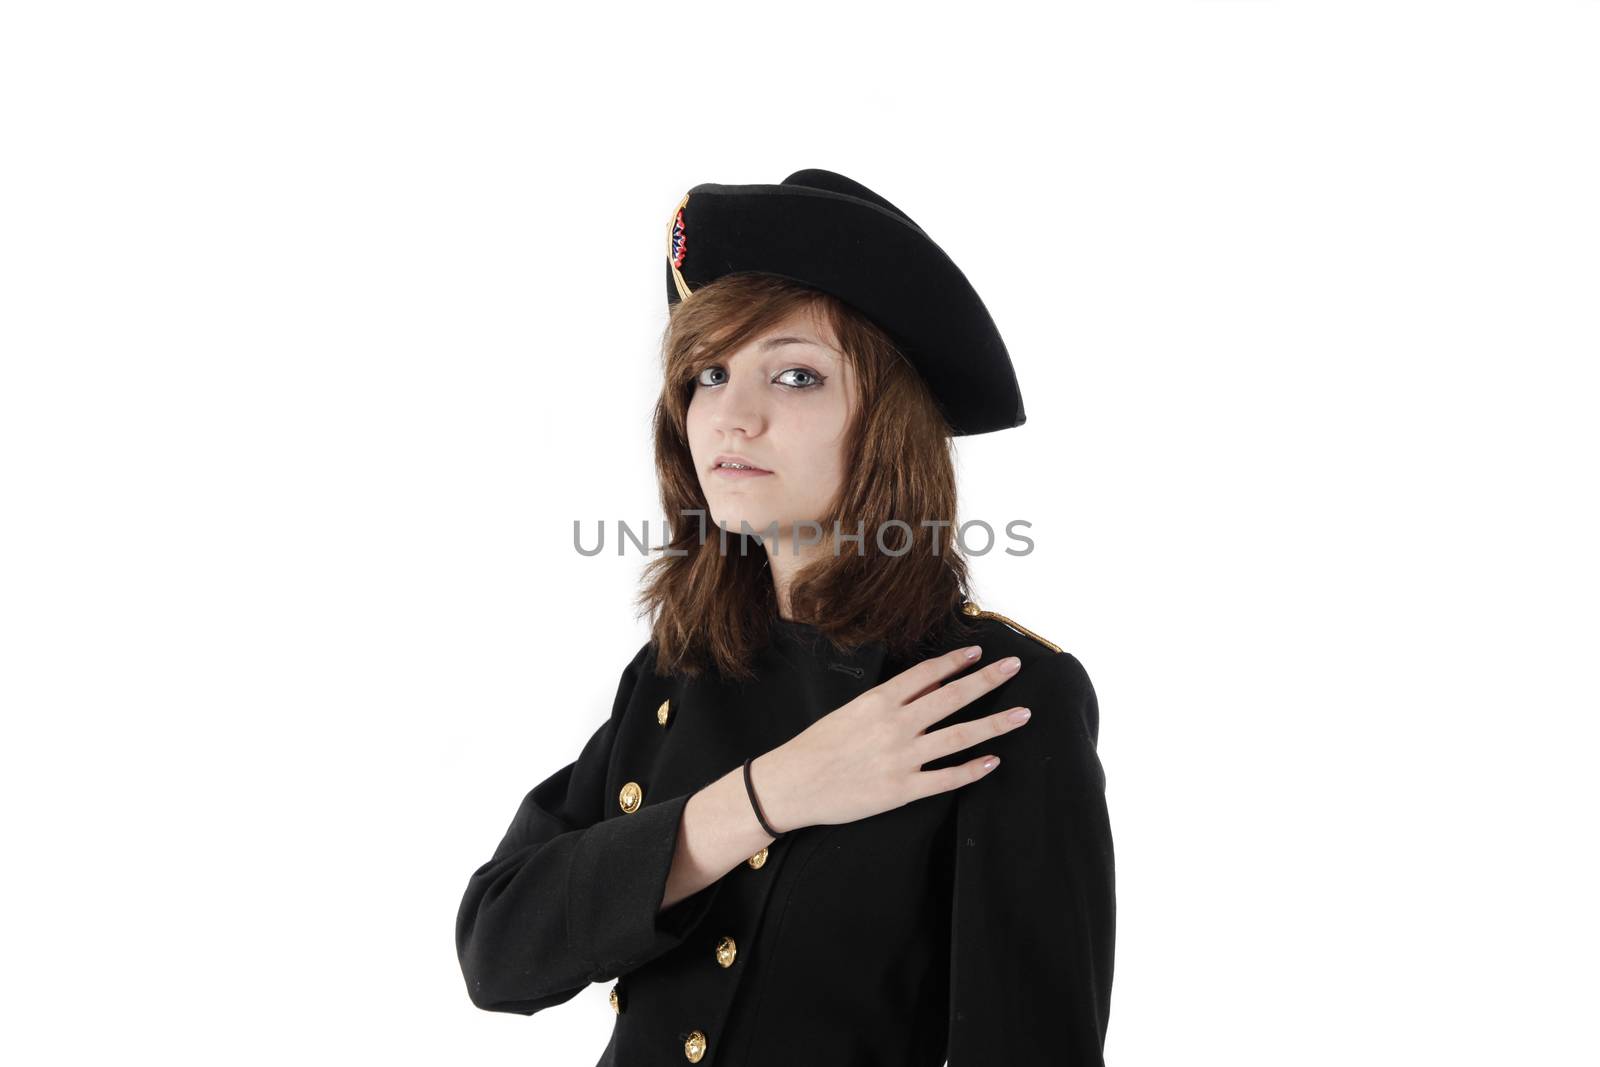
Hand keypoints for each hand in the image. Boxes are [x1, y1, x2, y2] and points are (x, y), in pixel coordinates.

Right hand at [748, 645, 1028, 832]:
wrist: (793, 783)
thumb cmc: (816, 746)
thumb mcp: (850, 711)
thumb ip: (890, 700)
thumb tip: (928, 685)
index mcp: (879, 701)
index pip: (927, 674)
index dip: (956, 661)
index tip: (978, 652)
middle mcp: (896, 725)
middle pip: (952, 697)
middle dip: (987, 681)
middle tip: (1014, 668)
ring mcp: (902, 758)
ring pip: (959, 737)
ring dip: (994, 724)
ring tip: (1022, 715)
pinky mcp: (902, 789)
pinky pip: (946, 778)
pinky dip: (972, 769)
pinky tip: (992, 761)